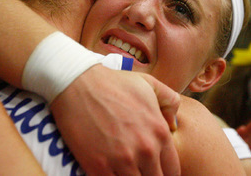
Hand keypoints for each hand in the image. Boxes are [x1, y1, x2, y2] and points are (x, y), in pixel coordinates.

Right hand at [50, 65, 180, 175]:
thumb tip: (173, 124)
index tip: (154, 168)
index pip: (173, 170)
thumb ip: (170, 101)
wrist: (77, 83)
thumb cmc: (113, 82)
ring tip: (123, 170)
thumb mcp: (149, 83)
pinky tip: (108, 171)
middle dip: (148, 175)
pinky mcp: (98, 167)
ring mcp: (122, 160)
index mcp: (160, 132)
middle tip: (138, 169)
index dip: (164, 172)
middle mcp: (145, 149)